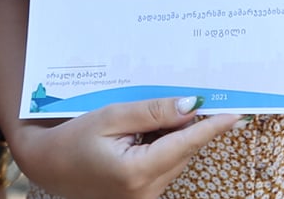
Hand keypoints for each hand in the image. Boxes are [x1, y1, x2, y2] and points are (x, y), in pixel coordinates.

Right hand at [8, 95, 239, 198]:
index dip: (211, 127)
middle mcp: (146, 192)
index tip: (235, 113)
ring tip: (155, 113)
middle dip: (189, 124)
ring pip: (175, 159)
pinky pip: (164, 166)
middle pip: (182, 151)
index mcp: (137, 172)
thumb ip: (151, 112)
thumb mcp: (110, 116)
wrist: (48, 166)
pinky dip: (163, 146)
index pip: (184, 144)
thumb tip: (190, 106)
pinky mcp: (142, 196)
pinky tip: (148, 130)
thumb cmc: (73, 138)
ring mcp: (145, 197)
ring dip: (175, 135)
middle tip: (198, 95)